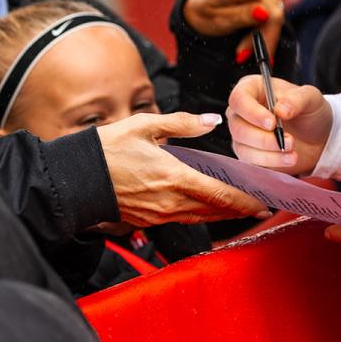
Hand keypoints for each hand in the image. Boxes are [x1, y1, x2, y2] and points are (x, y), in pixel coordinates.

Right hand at [97, 112, 268, 225]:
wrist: (75, 179)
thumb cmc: (108, 149)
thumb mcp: (144, 125)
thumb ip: (182, 124)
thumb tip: (211, 121)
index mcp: (174, 177)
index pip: (221, 194)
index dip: (246, 200)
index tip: (265, 199)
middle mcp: (170, 202)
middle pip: (216, 211)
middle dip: (242, 209)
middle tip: (263, 205)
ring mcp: (159, 215)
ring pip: (201, 217)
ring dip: (223, 214)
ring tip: (243, 208)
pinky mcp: (149, 220)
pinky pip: (183, 219)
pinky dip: (201, 213)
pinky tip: (208, 206)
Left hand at [182, 0, 303, 60]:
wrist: (202, 8)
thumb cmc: (209, 13)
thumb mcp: (217, 21)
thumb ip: (240, 16)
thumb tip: (265, 13)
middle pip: (272, 12)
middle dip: (263, 38)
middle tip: (242, 56)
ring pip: (276, 17)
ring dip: (263, 38)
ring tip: (242, 51)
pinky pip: (275, 17)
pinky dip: (265, 34)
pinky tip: (252, 44)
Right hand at [226, 75, 332, 174]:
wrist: (316, 137)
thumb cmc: (309, 111)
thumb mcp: (311, 99)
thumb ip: (297, 99)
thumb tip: (280, 110)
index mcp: (252, 89)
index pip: (239, 98)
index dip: (252, 112)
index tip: (272, 123)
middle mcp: (242, 112)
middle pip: (237, 126)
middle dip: (264, 138)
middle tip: (289, 141)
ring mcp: (242, 134)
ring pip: (242, 147)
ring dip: (269, 153)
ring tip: (293, 152)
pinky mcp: (248, 154)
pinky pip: (250, 162)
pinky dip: (270, 162)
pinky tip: (288, 159)